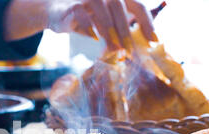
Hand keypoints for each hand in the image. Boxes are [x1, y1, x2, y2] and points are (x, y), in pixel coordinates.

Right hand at [4, 0, 156, 51]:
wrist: (55, 11)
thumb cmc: (85, 17)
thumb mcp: (105, 22)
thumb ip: (119, 31)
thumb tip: (134, 50)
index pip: (138, 5)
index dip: (147, 23)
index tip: (154, 42)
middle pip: (120, 8)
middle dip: (126, 32)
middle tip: (129, 53)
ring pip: (103, 11)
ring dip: (110, 33)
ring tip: (114, 50)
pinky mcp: (71, 5)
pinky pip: (81, 14)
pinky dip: (89, 26)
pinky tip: (93, 39)